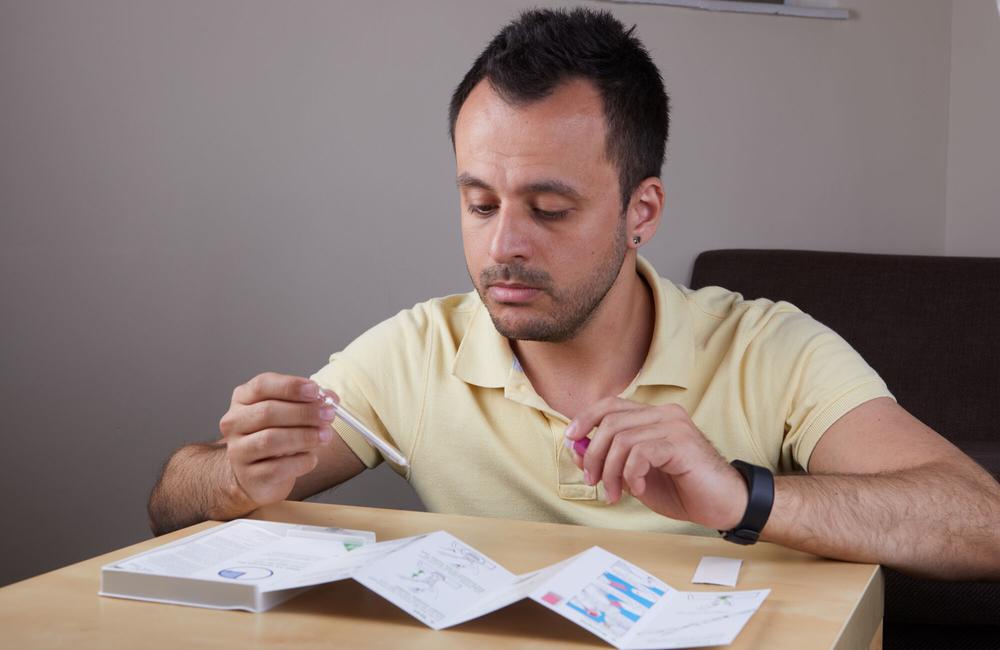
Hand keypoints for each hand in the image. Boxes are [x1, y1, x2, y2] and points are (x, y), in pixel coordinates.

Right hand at [218, 372, 336, 506]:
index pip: (262, 385)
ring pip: (270, 440)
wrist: (260, 475)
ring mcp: (238, 451)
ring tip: (325, 436)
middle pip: (267, 412)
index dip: (290, 386)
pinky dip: (301, 461)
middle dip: (303, 413)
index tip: (315, 391)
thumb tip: (330, 398)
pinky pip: (277, 468)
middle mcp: (235, 423)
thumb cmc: (278, 437)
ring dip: (304, 436)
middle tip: (328, 415)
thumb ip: (309, 402)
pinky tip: (311, 458)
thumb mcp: (290, 413)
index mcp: (243, 399)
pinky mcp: (249, 476)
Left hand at [564, 398, 747, 529]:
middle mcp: (664, 414)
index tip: (571, 440)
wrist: (724, 505)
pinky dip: (631, 474)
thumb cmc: (682, 490)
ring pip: (621, 439)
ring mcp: (674, 426)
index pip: (610, 404)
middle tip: (594, 482)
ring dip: (610, 471)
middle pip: (610, 422)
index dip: (585, 419)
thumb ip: (609, 459)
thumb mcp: (635, 475)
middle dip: (593, 454)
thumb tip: (576, 448)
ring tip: (615, 493)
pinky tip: (640, 489)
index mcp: (653, 416)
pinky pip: (640, 453)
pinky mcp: (681, 444)